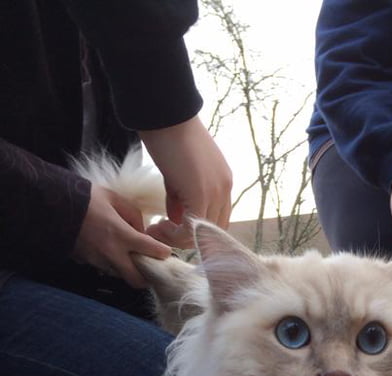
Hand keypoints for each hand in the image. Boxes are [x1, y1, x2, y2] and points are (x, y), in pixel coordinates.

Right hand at [72, 184, 171, 287]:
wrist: (53, 205)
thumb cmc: (86, 198)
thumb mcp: (114, 198)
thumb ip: (133, 215)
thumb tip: (141, 230)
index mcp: (122, 235)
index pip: (151, 250)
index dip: (163, 253)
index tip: (165, 252)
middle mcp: (112, 253)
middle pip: (136, 280)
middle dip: (146, 278)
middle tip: (149, 269)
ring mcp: (98, 261)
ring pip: (120, 276)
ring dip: (127, 270)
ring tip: (128, 258)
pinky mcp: (86, 263)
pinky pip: (104, 268)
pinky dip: (110, 264)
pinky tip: (108, 251)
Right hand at [140, 116, 232, 247]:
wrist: (164, 112)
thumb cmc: (166, 136)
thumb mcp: (176, 174)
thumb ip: (179, 198)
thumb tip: (175, 219)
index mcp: (222, 182)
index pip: (217, 219)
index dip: (195, 229)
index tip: (169, 226)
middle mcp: (225, 189)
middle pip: (213, 230)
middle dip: (187, 238)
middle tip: (161, 232)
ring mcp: (216, 191)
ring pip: (202, 233)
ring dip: (178, 238)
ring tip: (156, 229)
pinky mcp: (202, 193)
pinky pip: (191, 228)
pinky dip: (175, 234)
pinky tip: (158, 225)